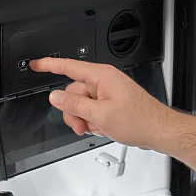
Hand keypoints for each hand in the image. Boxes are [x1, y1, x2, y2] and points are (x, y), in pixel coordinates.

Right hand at [29, 58, 175, 149]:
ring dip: (84, 119)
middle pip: (73, 92)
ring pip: (82, 104)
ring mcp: (108, 92)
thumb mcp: (101, 115)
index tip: (36, 64)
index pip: (69, 67)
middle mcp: (104, 81)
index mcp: (101, 76)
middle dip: (73, 112)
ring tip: (97, 128)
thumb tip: (55, 96)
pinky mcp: (112, 102)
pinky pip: (92, 109)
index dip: (49, 65)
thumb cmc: (139, 120)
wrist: (158, 130)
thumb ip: (74, 105)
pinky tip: (103, 128)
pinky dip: (93, 120)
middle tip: (81, 125)